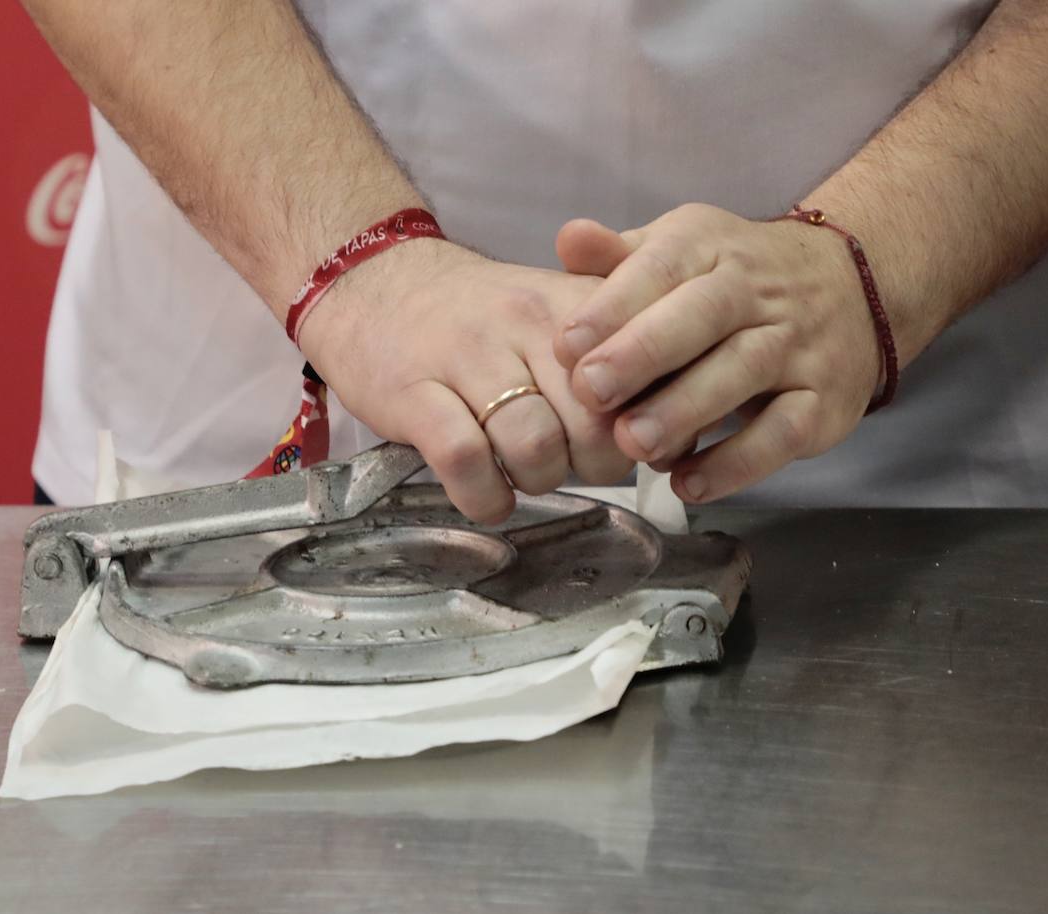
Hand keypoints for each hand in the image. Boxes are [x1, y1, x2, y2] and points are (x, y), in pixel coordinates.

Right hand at [298, 238, 633, 522]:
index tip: (629, 441)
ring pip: (534, 446)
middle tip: (570, 461)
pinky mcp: (412, 392)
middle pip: (596, 425)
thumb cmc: (477, 320)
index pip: (645, 379)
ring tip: (521, 473)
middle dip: (593, 465)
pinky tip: (486, 494)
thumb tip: (673, 435)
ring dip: (536, 482)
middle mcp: (525, 321)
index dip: (645, 430)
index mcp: (574, 305)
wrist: (373, 283)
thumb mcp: (557, 314)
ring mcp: (466, 354)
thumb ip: (619, 360)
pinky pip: (466, 461)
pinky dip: (485, 497)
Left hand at [552, 203, 882, 502]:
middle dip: (644, 352)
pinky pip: (783, 433)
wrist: (849, 288)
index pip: (662, 266)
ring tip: (632, 443)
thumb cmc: (730, 281)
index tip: (567, 345)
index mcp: (710, 247)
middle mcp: (759, 291)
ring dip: (686, 411)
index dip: (614, 305)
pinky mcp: (824, 401)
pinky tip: (688, 483)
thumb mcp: (678, 252)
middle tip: (591, 391)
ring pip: (744, 371)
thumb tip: (569, 239)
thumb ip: (618, 258)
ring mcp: (798, 345)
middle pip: (704, 314)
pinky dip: (736, 463)